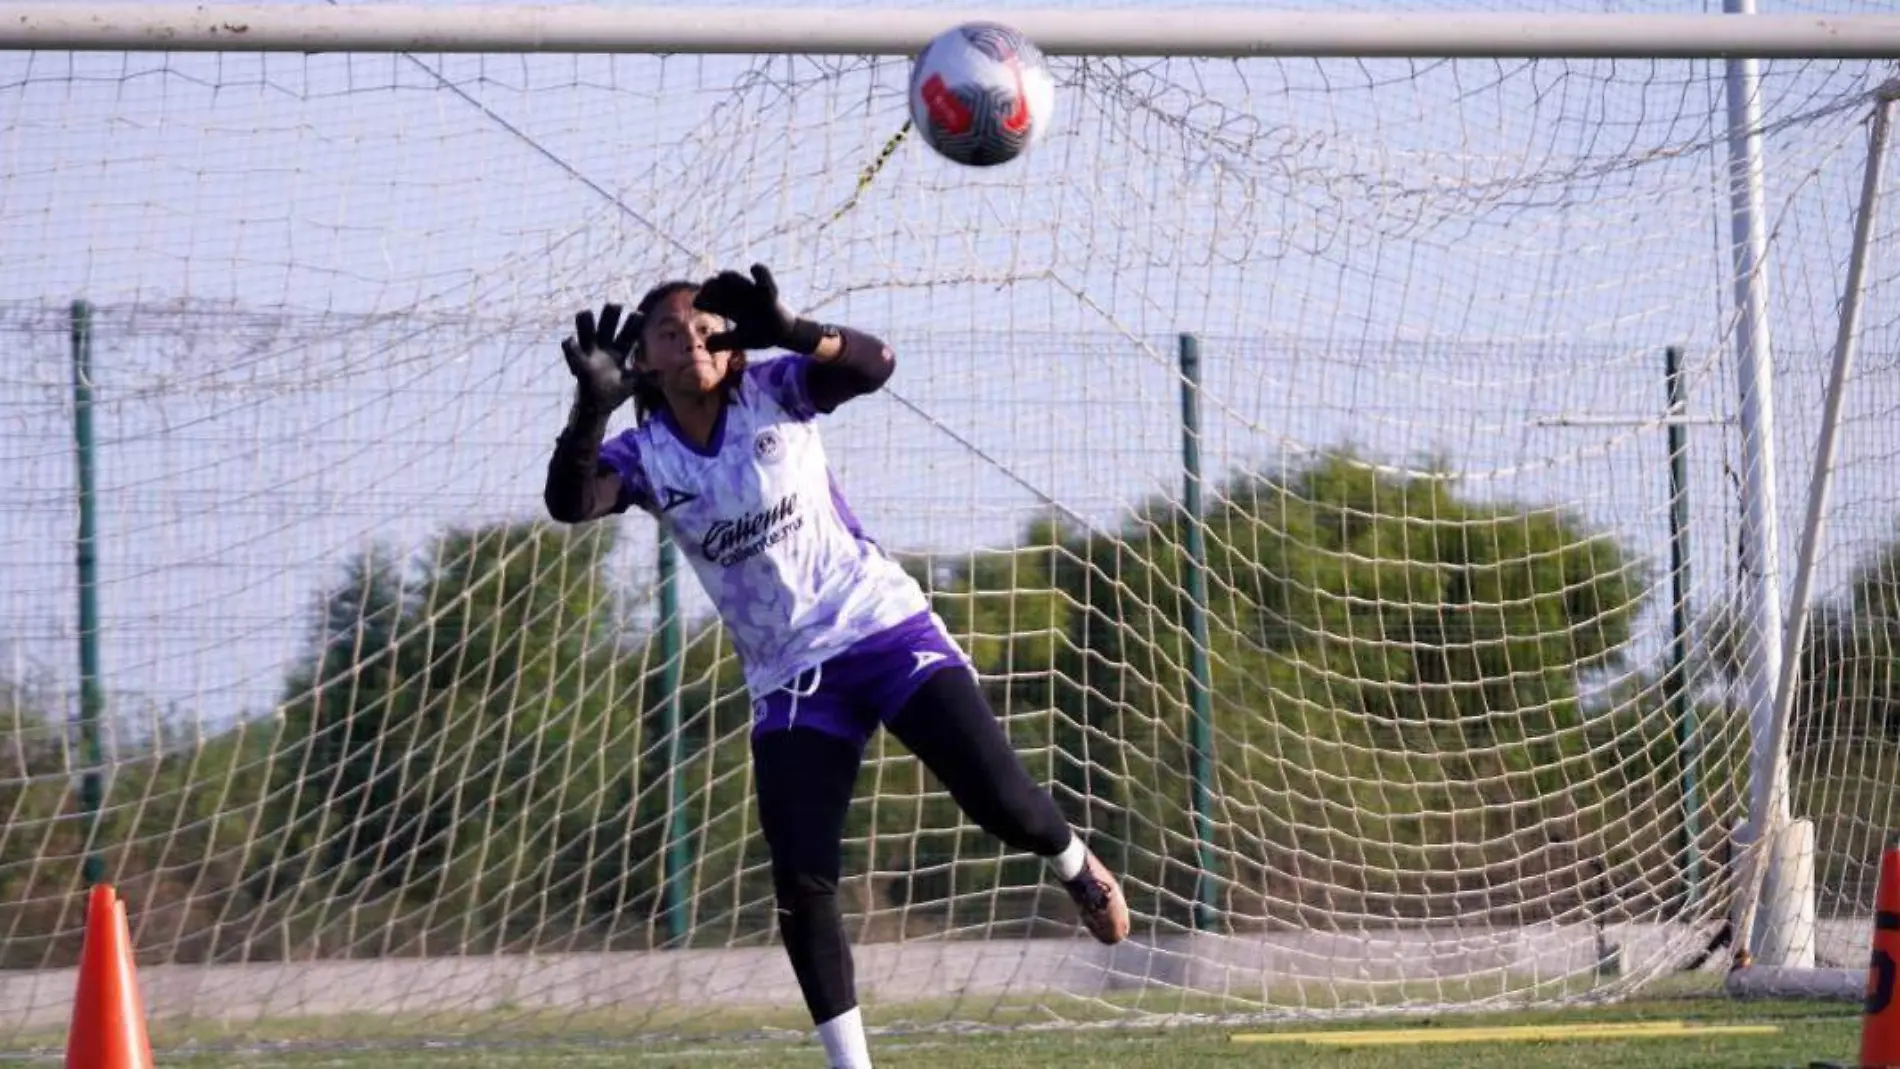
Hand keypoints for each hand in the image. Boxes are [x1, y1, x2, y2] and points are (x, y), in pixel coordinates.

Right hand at [560, 303, 641, 411]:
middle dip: (610, 317)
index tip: (639, 315)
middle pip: (608, 328)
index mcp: (619, 352)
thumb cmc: (613, 393)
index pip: (628, 335)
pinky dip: (570, 347)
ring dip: (585, 324)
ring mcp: (591, 355)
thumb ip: (646, 380)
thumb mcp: (632, 385)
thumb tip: (662, 375)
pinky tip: (570, 339)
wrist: (596, 407)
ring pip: (587, 334)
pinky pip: (573, 353)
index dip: (633, 325)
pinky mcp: (579, 365)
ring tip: (584, 313)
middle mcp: (605, 349)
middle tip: (615, 305)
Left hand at [693, 263, 819, 352]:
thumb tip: (706, 344)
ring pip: (734, 278)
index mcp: (726, 307)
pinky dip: (760, 272)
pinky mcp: (768, 292)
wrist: (783, 333)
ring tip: (728, 281)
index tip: (701, 304)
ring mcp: (751, 291)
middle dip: (711, 286)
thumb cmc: (760, 334)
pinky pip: (763, 276)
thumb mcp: (741, 340)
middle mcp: (735, 296)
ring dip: (729, 280)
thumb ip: (724, 342)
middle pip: (715, 284)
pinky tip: (754, 268)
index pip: (706, 298)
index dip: (701, 299)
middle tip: (712, 292)